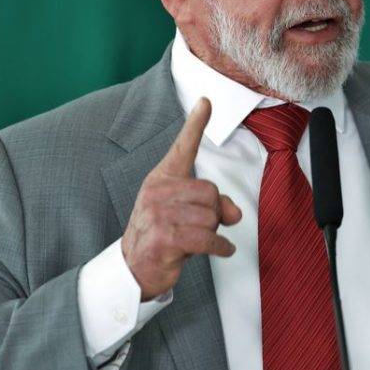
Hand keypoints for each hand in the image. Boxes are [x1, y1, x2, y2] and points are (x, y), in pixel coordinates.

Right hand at [122, 97, 242, 298]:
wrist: (134, 267)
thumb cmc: (164, 235)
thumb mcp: (189, 215)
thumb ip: (214, 205)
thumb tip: (235, 213)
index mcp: (162, 178)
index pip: (182, 147)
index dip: (196, 124)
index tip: (206, 102)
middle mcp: (157, 191)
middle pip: (210, 192)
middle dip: (214, 213)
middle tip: (201, 227)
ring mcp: (158, 214)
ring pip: (210, 216)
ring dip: (212, 233)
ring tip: (193, 241)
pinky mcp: (164, 238)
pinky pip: (207, 238)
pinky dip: (219, 247)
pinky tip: (221, 250)